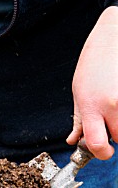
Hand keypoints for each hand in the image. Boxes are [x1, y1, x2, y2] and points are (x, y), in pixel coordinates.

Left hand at [67, 6, 117, 158]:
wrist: (114, 35)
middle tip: (111, 121)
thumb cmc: (94, 62)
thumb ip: (79, 119)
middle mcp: (111, 104)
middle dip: (115, 134)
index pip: (96, 144)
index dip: (101, 153)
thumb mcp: (79, 92)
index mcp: (91, 106)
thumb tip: (74, 141)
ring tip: (115, 107)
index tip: (102, 150)